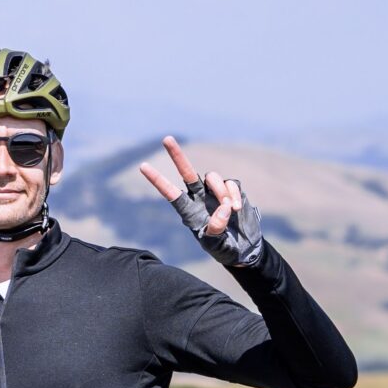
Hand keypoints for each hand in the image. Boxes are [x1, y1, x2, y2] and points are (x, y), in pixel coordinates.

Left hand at [137, 136, 263, 267]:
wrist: (245, 248)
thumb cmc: (224, 249)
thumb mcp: (216, 245)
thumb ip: (216, 228)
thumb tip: (223, 207)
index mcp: (188, 211)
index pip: (170, 193)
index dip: (157, 180)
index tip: (142, 166)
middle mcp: (199, 198)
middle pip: (186, 172)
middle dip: (177, 156)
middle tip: (166, 139)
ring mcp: (215, 192)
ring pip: (212, 178)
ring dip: (221, 191)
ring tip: (231, 209)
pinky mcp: (232, 190)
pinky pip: (231, 184)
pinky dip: (234, 195)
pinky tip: (239, 209)